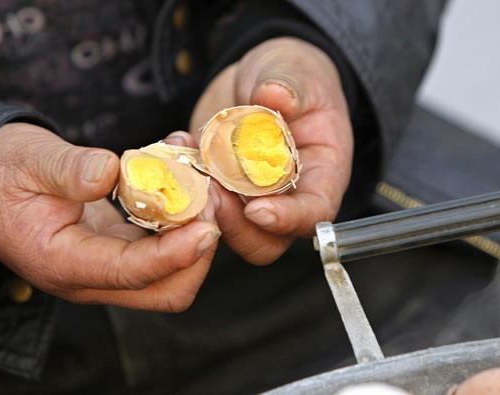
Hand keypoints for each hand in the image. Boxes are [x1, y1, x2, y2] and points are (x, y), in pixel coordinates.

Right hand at [0, 123, 219, 310]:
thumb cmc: (3, 172)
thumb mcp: (28, 161)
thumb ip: (68, 169)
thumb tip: (112, 172)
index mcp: (63, 264)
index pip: (130, 273)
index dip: (173, 254)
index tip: (206, 227)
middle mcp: (90, 278)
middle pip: (164, 291)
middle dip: (198, 255)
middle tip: (209, 202)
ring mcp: (107, 269)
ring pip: (171, 276)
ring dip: (196, 238)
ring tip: (204, 187)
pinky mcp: (119, 252)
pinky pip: (164, 252)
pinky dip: (184, 226)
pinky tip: (187, 188)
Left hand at [189, 37, 353, 264]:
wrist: (262, 76)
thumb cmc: (294, 76)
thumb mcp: (299, 73)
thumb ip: (292, 87)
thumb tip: (276, 95)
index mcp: (322, 175)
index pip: (313, 214)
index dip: (287, 220)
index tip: (256, 208)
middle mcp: (286, 197)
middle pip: (265, 240)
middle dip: (234, 223)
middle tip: (210, 188)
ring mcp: (248, 197)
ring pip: (226, 228)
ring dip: (202, 206)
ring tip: (187, 162)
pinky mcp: (218, 188)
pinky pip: (198, 201)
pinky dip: (182, 180)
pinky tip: (178, 142)